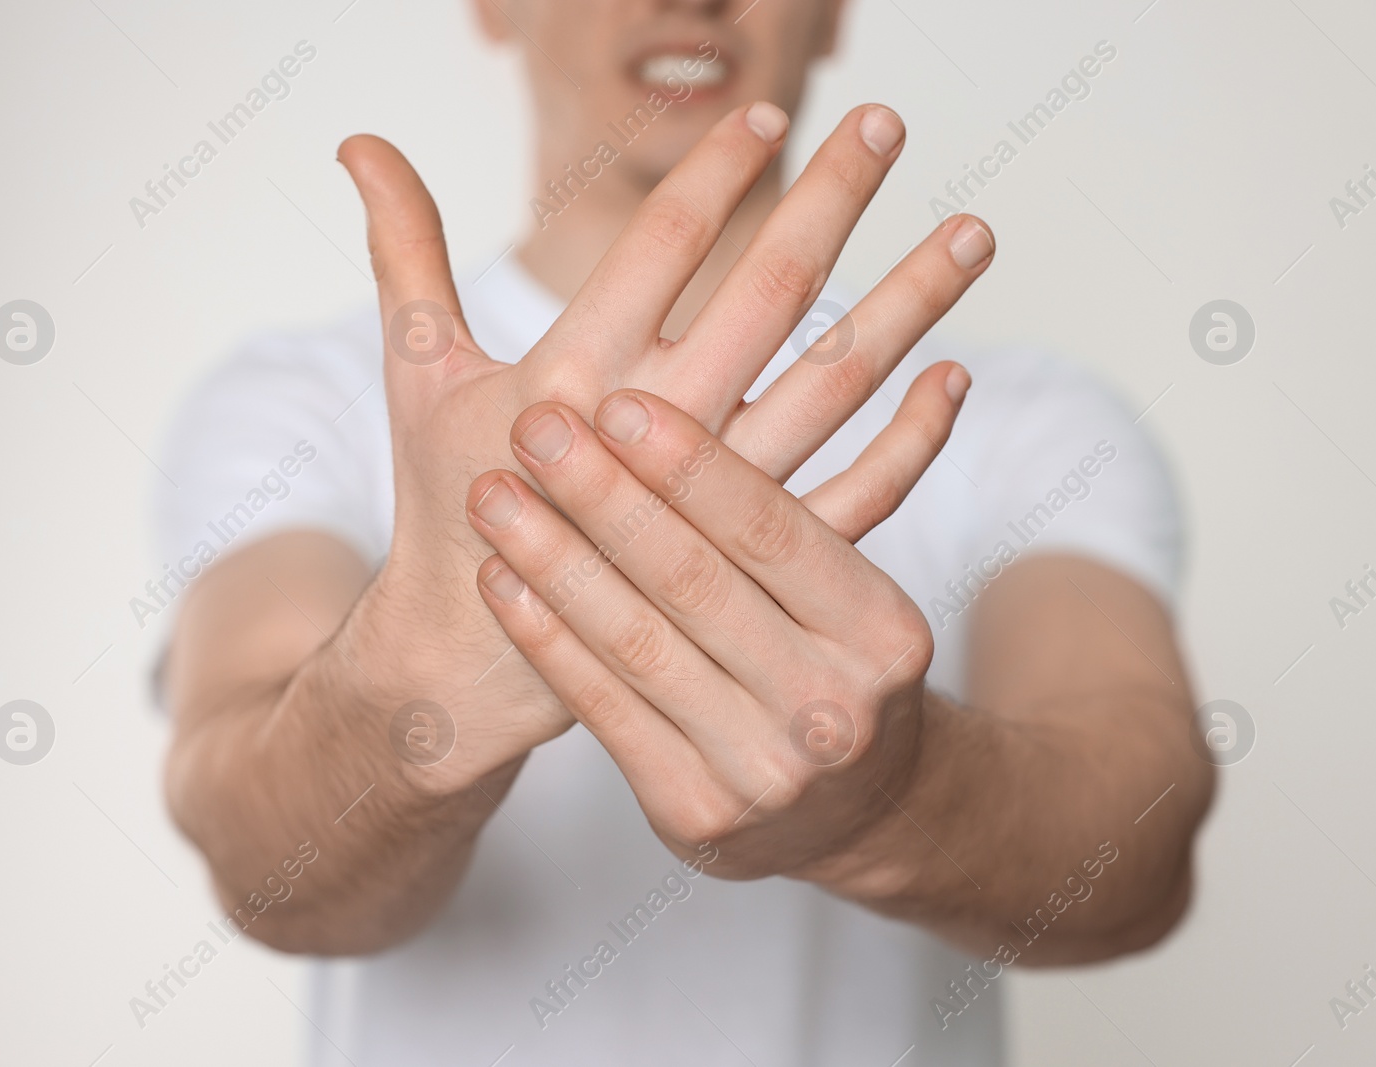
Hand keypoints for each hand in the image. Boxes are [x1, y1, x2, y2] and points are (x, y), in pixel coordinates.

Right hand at [337, 102, 992, 791]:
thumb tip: (356, 141)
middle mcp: (654, 432)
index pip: (661, 247)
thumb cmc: (448, 498)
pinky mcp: (755, 566)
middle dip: (831, 199)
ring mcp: (716, 504)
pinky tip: (957, 378)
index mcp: (570, 376)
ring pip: (835, 386)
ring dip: (909, 305)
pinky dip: (914, 442)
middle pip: (768, 293)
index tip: (766, 116)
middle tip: (885, 121)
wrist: (478, 652)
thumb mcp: (419, 373)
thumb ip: (405, 250)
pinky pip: (855, 497)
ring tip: (975, 234)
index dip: (715, 172)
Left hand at [465, 373, 966, 879]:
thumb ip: (799, 514)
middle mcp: (830, 706)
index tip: (615, 403)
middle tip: (534, 426)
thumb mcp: (856, 597)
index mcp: (882, 630)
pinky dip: (548, 638)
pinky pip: (604, 707)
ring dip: (555, 559)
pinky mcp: (693, 813)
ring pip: (637, 643)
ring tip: (494, 494)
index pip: (769, 528)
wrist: (858, 813)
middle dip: (603, 496)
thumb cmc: (834, 670)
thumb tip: (805, 343)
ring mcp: (762, 772)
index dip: (687, 463)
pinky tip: (503, 582)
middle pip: (694, 580)